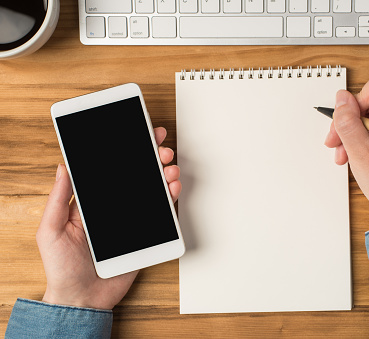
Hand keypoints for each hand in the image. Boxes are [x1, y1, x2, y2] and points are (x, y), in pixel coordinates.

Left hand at [36, 127, 181, 309]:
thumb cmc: (62, 268)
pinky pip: (161, 214)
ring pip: (153, 191)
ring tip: (169, 168)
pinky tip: (172, 188)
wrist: (81, 298)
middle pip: (137, 175)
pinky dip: (170, 199)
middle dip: (151, 158)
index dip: (126, 151)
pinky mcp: (146, 235)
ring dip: (164, 175)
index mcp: (93, 202)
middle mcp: (115, 207)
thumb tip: (62, 167)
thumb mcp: (51, 230)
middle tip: (160, 148)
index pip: (112, 170)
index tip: (138, 135)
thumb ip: (58, 198)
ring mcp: (132, 220)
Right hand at [324, 69, 368, 225]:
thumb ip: (348, 121)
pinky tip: (351, 152)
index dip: (360, 98)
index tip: (351, 119)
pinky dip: (359, 136)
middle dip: (350, 119)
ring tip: (343, 151)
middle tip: (336, 139)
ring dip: (351, 131)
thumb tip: (341, 97)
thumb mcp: (361, 152)